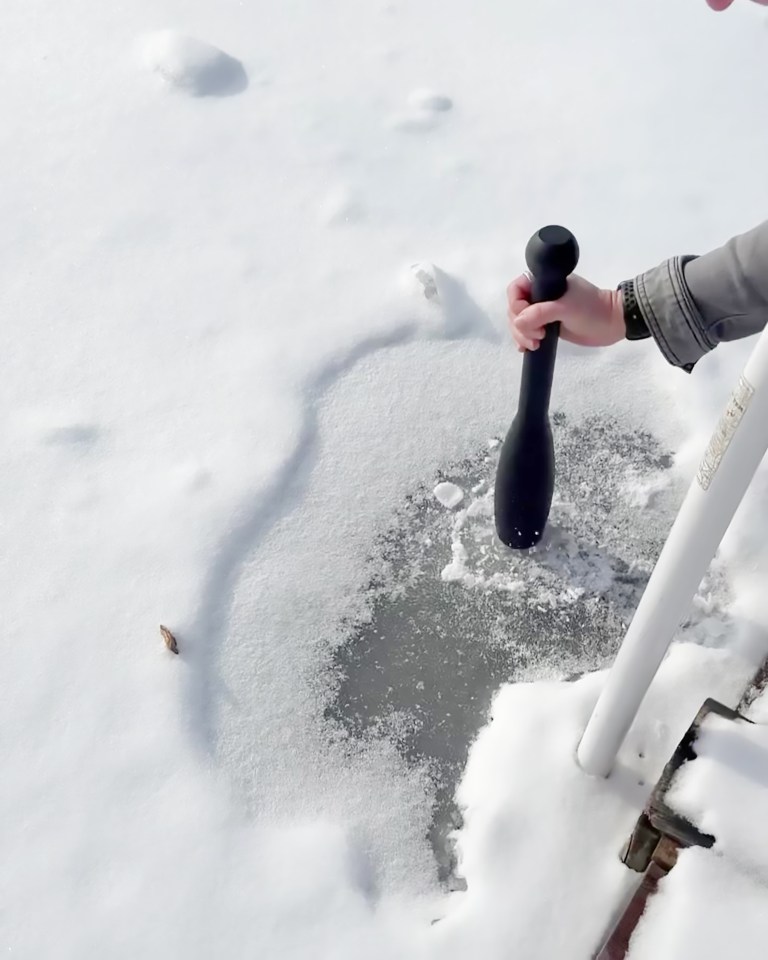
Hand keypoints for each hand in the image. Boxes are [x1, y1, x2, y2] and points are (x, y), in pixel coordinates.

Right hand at [507, 273, 624, 352]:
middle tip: (537, 336)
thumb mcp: (566, 308)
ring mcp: (543, 311)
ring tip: (536, 344)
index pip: (516, 289)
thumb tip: (518, 322)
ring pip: (519, 322)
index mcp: (545, 282)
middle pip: (515, 309)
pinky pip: (527, 332)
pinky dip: (524, 340)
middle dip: (520, 325)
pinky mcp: (547, 326)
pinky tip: (527, 349)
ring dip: (521, 335)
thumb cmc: (592, 310)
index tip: (526, 318)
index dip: (516, 305)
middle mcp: (541, 295)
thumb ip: (540, 313)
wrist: (613, 324)